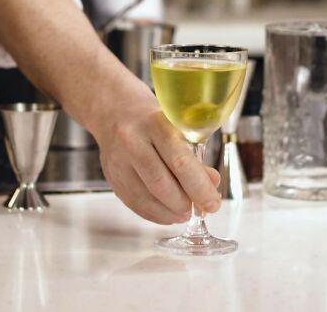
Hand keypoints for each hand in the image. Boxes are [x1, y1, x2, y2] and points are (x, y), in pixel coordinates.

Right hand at [95, 91, 221, 224]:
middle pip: (162, 184)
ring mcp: (119, 163)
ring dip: (173, 212)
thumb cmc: (153, 121)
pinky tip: (170, 212)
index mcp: (155, 125)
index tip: (213, 202)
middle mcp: (133, 143)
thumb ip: (194, 156)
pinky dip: (158, 214)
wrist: (116, 113)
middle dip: (186, 203)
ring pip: (148, 199)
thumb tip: (212, 184)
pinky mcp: (113, 179)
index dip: (199, 187)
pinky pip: (137, 205)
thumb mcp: (178, 127)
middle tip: (202, 209)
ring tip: (187, 211)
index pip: (180, 162)